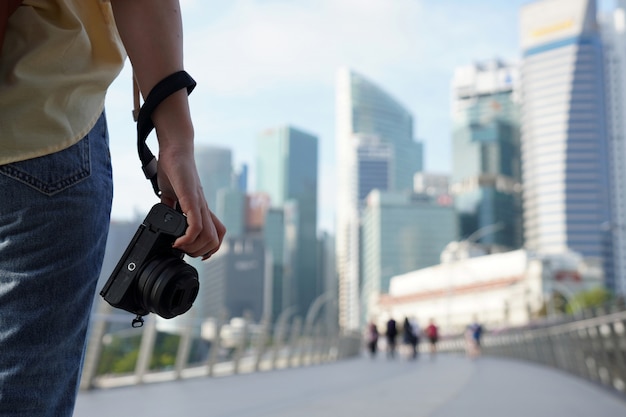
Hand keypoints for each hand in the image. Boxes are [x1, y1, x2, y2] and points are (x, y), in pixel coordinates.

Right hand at [157, 144, 225, 259]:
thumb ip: (171, 205)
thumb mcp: (171, 193)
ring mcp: (199, 204)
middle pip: (215, 240)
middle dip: (199, 253)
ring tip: (179, 246)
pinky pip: (196, 225)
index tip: (191, 252)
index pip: (217, 234)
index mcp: (200, 209)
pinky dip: (187, 238)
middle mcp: (203, 208)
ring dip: (193, 248)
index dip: (209, 249)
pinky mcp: (191, 198)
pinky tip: (177, 240)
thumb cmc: (174, 169)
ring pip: (209, 237)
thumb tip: (163, 216)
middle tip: (182, 250)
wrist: (175, 149)